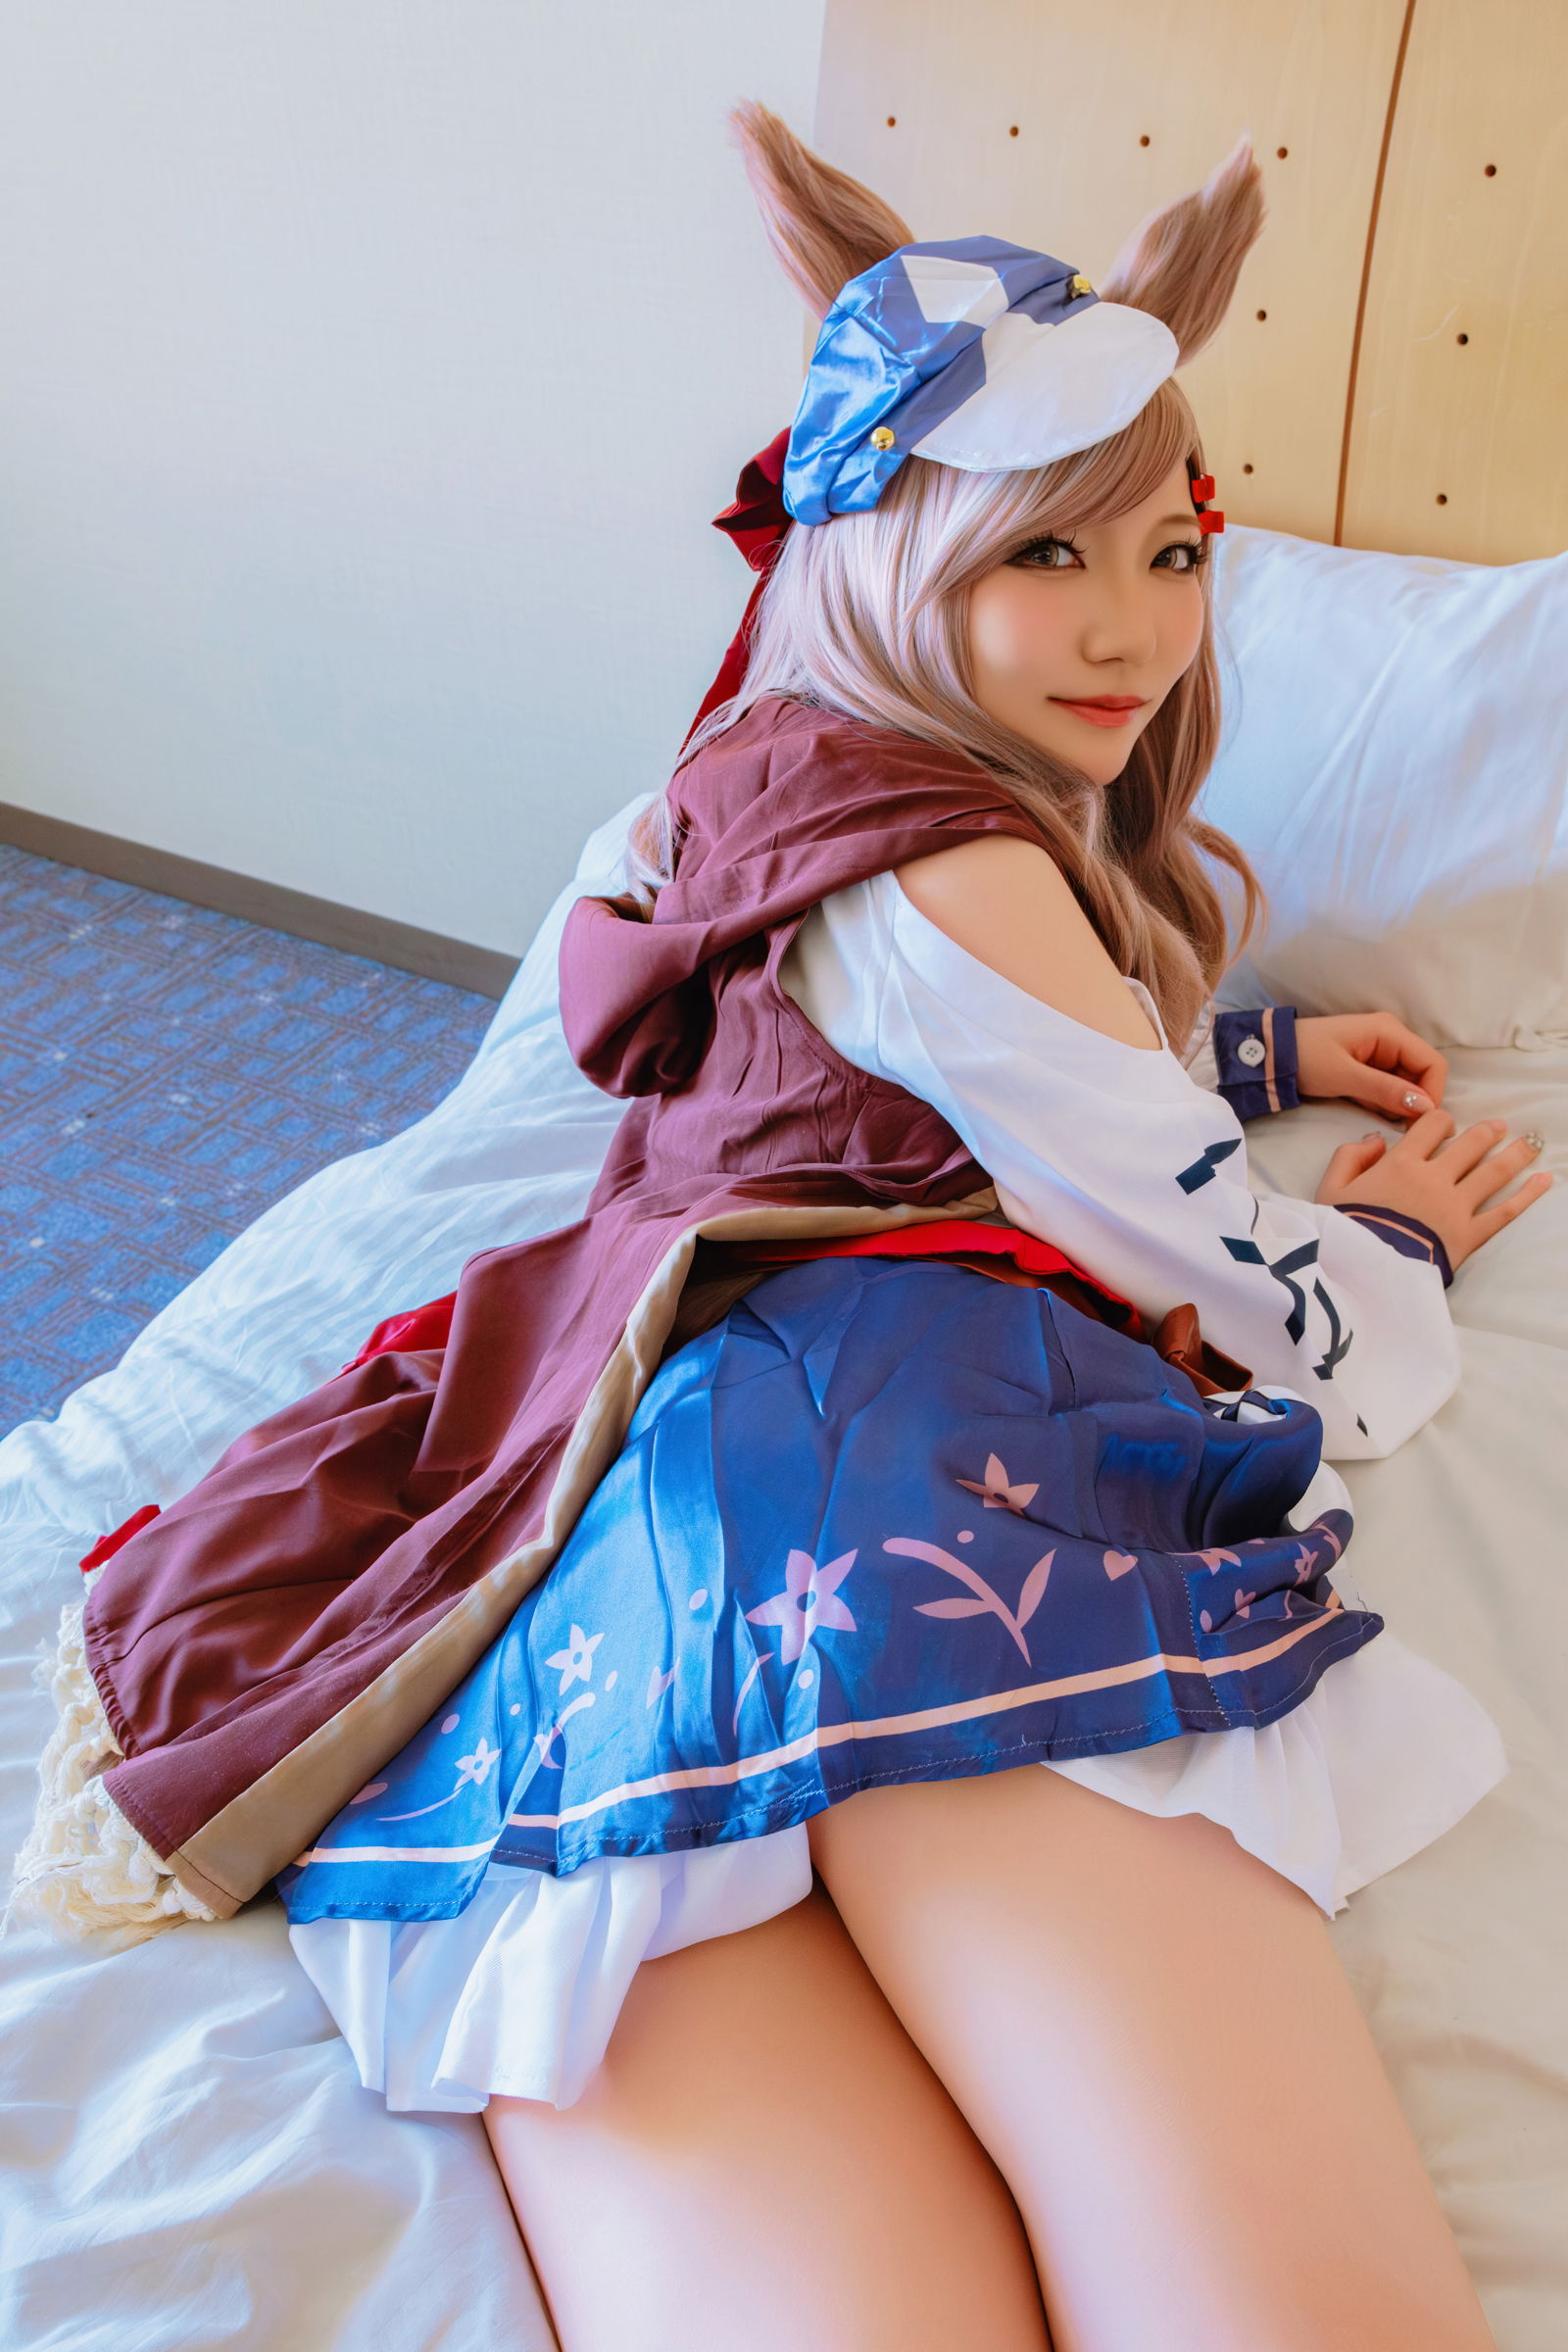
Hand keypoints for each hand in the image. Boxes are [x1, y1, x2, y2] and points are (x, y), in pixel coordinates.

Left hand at [1296, 1012, 1446, 1122]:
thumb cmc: (1305, 1057)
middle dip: (1412, 1101)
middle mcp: (1391, 1038)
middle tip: (1393, 1124)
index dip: (1431, 1094)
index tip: (1418, 1122)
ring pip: (1405, 1084)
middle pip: (1421, 1075)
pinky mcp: (1369, 1066)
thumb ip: (1386, 1090)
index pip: (1432, 1063)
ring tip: (1371, 1109)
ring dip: (1394, 1102)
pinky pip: (1388, 1087)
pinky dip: (1381, 1100)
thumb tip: (1425, 1107)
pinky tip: (1363, 1104)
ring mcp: (1380, 1052)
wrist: (1272, 1054)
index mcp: (1390, 1031)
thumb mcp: (1345, 1076)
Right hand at [1315, 1110, 1551, 1270]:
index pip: (1430, 1127)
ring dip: (1516, 1153)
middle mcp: (1433, 1178)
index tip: (1446, 1126)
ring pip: (1493, 1172)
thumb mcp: (1329, 1190)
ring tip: (1532, 1141)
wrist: (1360, 1274)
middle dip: (1487, 1132)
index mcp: (1399, 1163)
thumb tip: (1375, 1139)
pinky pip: (1505, 1211)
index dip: (1441, 1120)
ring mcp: (1455, 1206)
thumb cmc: (1341, 1232)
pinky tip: (1545, 1180)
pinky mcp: (1469, 1235)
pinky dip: (1527, 1194)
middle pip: (1469, 1145)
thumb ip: (1349, 1157)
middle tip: (1500, 1127)